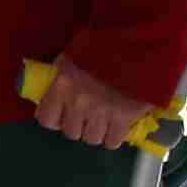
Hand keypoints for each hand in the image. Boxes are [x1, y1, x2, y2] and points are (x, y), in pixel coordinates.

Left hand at [28, 58, 149, 148]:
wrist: (139, 45)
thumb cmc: (103, 46)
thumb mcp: (72, 55)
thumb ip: (61, 75)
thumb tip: (52, 89)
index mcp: (62, 85)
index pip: (47, 119)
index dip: (54, 119)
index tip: (61, 116)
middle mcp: (78, 103)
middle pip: (71, 132)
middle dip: (78, 126)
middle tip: (86, 117)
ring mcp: (101, 112)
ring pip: (92, 139)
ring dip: (97, 132)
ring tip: (103, 121)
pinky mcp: (124, 117)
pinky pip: (113, 141)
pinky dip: (114, 137)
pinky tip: (117, 127)